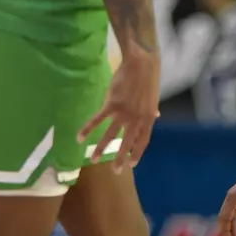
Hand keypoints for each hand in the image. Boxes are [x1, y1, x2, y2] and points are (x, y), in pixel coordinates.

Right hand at [78, 52, 160, 172]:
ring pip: (110, 135)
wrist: (141, 64)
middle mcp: (136, 119)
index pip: (143, 140)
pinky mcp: (111, 105)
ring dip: (102, 148)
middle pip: (127, 142)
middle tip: (115, 171)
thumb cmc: (148, 79)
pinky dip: (87, 129)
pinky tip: (79, 138)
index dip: (137, 152)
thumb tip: (156, 115)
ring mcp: (123, 113)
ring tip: (95, 160)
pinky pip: (97, 120)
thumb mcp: (153, 97)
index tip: (132, 163)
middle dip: (120, 158)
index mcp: (148, 118)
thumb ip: (151, 109)